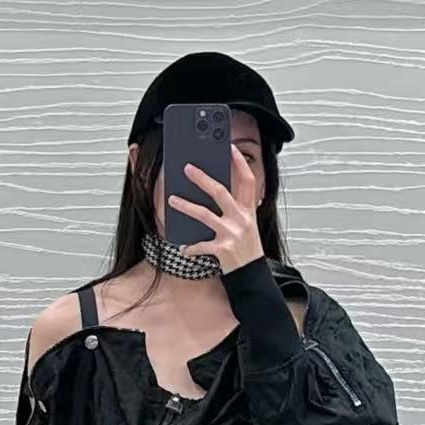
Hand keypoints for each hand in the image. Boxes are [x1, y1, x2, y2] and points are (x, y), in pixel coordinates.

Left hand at [166, 143, 263, 273]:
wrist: (252, 275)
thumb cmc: (247, 249)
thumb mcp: (247, 225)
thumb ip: (236, 208)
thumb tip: (215, 190)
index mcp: (248, 211)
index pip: (247, 181)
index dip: (240, 163)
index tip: (230, 149)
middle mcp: (241, 219)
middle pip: (220, 192)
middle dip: (202, 178)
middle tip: (187, 168)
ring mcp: (232, 234)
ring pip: (205, 215)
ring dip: (186, 206)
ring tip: (172, 200)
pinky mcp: (223, 249)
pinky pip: (201, 245)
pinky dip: (190, 248)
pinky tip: (183, 248)